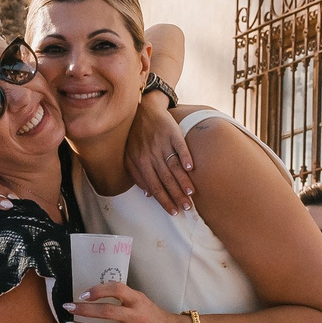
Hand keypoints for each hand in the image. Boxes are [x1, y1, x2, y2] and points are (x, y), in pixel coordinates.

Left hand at [70, 282, 190, 322]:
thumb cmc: (153, 316)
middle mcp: (136, 316)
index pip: (116, 290)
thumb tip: (95, 295)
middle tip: (68, 308)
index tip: (83, 294)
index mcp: (138, 300)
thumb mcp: (142, 301)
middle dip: (84, 309)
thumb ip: (123, 298)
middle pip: (106, 311)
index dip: (98, 290)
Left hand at [122, 92, 194, 215]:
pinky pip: (180, 147)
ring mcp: (162, 144)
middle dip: (176, 196)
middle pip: (165, 180)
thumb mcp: (130, 156)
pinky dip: (185, 157)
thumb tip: (147, 194)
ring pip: (173, 167)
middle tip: (187, 208)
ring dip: (183, 181)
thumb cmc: (137, 137)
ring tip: (191, 194)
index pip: (154, 186)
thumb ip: (137, 175)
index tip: (174, 211)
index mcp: (140, 162)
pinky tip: (190, 168)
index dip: (164, 200)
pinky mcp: (172, 133)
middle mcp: (151, 155)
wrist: (145, 111)